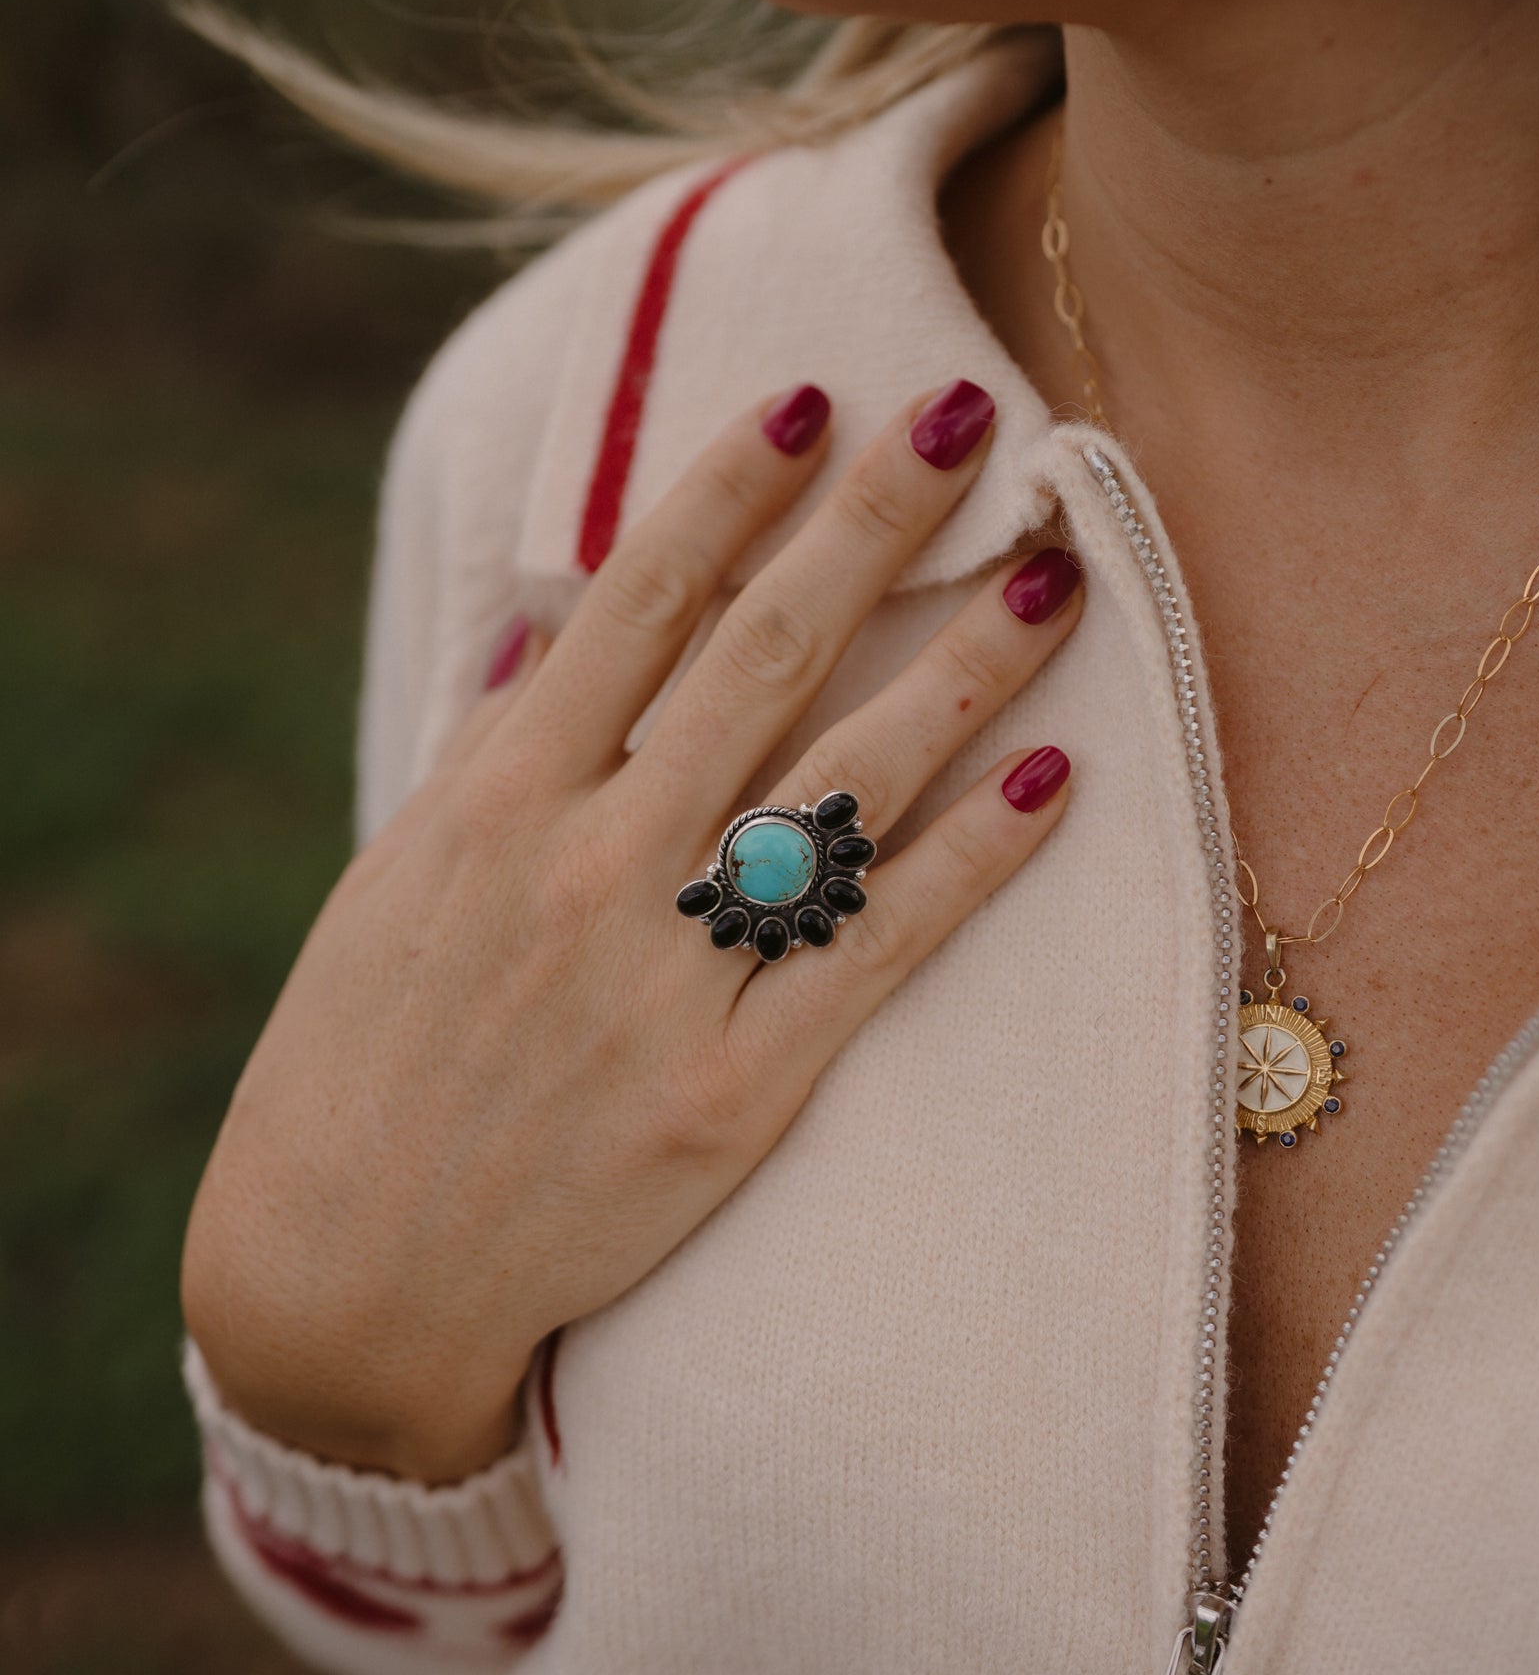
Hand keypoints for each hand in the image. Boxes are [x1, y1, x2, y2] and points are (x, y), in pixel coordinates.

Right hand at [181, 378, 1081, 1479]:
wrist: (346, 1277)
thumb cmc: (362, 1062)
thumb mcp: (394, 881)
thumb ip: (489, 745)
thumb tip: (558, 616)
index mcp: (497, 797)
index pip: (639, 598)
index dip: (735, 486)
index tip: (819, 396)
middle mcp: (590, 866)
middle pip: (761, 658)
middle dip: (871, 526)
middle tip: (968, 414)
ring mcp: (668, 981)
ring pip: (841, 790)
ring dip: (960, 674)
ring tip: (1058, 581)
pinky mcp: (733, 1093)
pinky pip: (875, 956)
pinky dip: (967, 865)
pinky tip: (1047, 785)